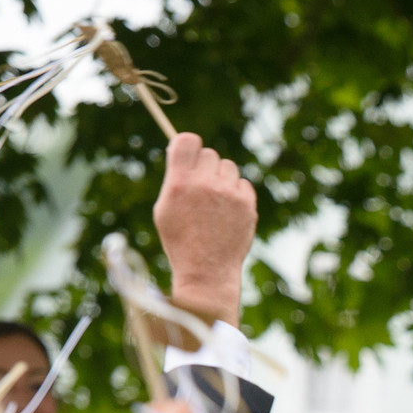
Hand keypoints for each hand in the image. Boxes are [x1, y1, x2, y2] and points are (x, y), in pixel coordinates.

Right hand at [155, 133, 257, 329]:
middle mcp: (204, 184)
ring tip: (215, 203)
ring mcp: (228, 194)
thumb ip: (174, 178)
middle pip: (209, 153)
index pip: (187, 140)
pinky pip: (243, 184)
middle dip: (205, 166)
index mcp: (179, 183)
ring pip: (228, 167)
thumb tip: (181, 149)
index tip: (189, 152)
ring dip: (222, 179)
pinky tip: (228, 212)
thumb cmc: (181, 240)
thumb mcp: (165, 208)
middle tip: (201, 186)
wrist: (207, 271)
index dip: (188, 144)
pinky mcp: (247, 204)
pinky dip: (237, 194)